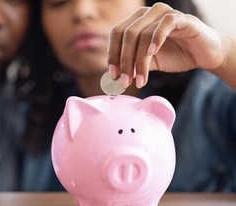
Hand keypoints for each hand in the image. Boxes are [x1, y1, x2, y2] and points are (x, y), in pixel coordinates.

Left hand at [107, 3, 229, 88]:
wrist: (203, 55)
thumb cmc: (175, 55)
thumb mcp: (148, 62)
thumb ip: (131, 66)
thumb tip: (111, 79)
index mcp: (137, 21)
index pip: (117, 33)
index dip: (112, 54)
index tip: (113, 76)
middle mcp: (148, 13)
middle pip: (127, 34)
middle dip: (124, 61)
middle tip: (124, 81)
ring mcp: (165, 13)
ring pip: (143, 34)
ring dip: (139, 61)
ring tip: (140, 80)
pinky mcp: (183, 18)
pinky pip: (165, 24)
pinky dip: (156, 39)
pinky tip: (153, 53)